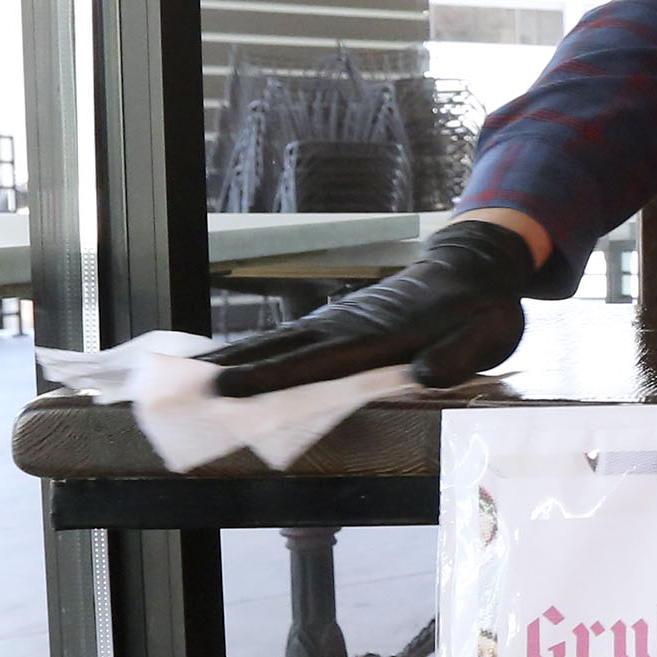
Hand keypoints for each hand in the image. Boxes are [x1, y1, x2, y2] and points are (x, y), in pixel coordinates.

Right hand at [198, 218, 537, 395]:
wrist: (475, 267)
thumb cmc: (480, 310)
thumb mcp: (485, 335)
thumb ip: (456, 356)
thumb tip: (424, 374)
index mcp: (379, 335)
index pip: (315, 360)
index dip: (270, 376)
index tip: (224, 387)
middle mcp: (346, 326)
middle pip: (277, 350)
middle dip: (225, 369)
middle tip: (171, 388)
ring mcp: (337, 323)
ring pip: (274, 344)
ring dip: (227, 360)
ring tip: (180, 380)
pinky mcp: (337, 325)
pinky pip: (286, 342)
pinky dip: (251, 353)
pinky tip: (223, 366)